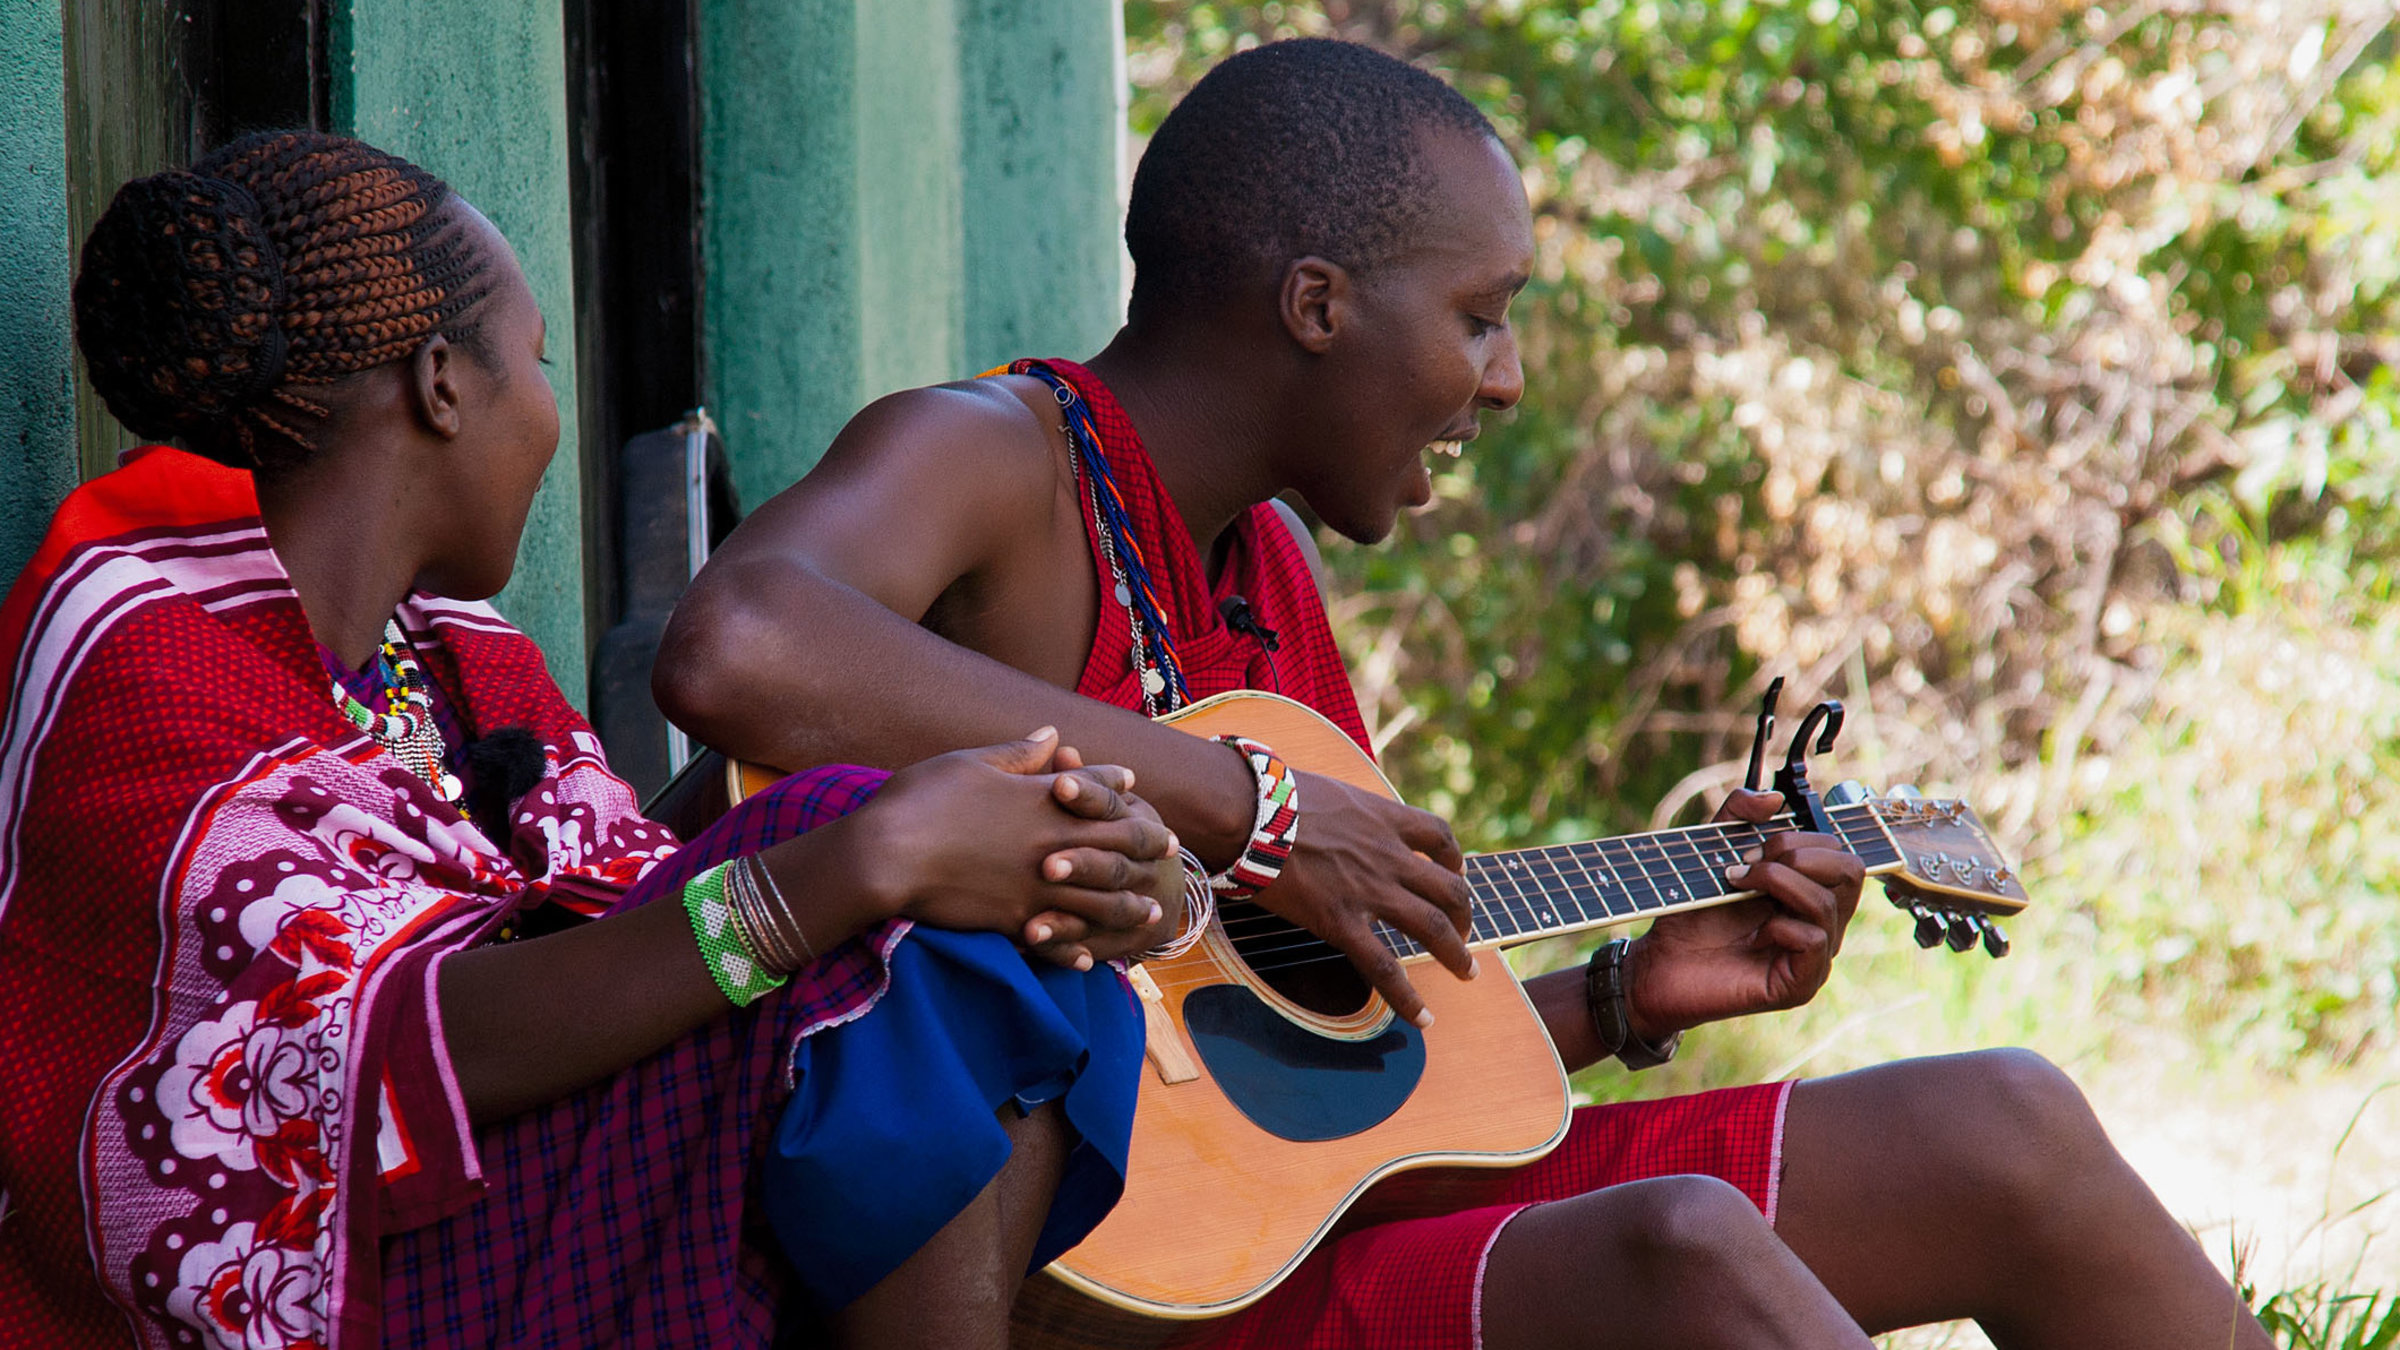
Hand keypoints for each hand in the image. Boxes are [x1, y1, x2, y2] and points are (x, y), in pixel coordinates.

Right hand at [840, 729, 1173, 956]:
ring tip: (1150, 911)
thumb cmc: (922, 798)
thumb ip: (1018, 753)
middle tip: (1169, 848)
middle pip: (1116, 843)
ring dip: (1129, 904)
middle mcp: (1052, 843)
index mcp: (1043, 799)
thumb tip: (1053, 735)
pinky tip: (1090, 959)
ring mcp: (1038, 886)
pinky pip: (1059, 939)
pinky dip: (1077, 949)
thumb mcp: (970, 762)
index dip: (1117, 785)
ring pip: (1101, 898)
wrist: (886, 855)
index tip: (1134, 786)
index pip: (1096, 789)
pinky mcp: (1016, 921)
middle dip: (1145, 844)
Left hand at [1019, 743, 1185, 968]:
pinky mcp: (1117, 938)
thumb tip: (1057, 745)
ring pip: (1108, 907)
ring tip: (1033, 917)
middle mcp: (1142, 863)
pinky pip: (1092, 944)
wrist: (1156, 892)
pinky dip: (1063, 944)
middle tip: (1046, 864)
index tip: (1058, 784)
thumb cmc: (1106, 832)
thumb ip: (1078, 779)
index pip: (1116, 805)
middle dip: (1084, 863)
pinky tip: (1032, 941)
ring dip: (1071, 912)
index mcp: (1137, 819)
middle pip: (1116, 862)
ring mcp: (1135, 903)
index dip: (1090, 794)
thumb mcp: (1100, 804)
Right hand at [1244, 770, 1475, 1028]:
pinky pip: (1384, 967)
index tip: (1454, 872)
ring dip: (1456, 953)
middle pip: (1449, 888)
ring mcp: (1369, 890)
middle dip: (1464, 915)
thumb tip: (1331, 823)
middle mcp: (1388, 855)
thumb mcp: (1326, 793)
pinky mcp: (1341, 921)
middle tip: (1463, 933)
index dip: (1454, 859)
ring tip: (1466, 973)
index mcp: (1384, 818)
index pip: (1440, 836)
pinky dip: (1408, 998)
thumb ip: (1344, 814)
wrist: (1248, 811)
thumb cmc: (1272, 796)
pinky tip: (1423, 1016)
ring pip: (1433, 926)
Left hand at [1622, 789, 1863, 1041]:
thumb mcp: (1712, 852)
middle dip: (1797, 855)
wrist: (1658, 963)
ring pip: (1829, 904)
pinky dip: (1783, 925)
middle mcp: (1821, 922)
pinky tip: (1756, 932)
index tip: (1749, 849)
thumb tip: (1774, 797)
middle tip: (1749, 865)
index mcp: (1808, 890)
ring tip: (1737, 885)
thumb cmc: (1690, 915)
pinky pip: (1814, 942)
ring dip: (1778, 883)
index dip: (1798, 839)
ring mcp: (1814, 956)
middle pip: (1850, 871)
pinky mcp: (1799, 985)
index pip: (1839, 851)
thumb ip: (1737, 816)